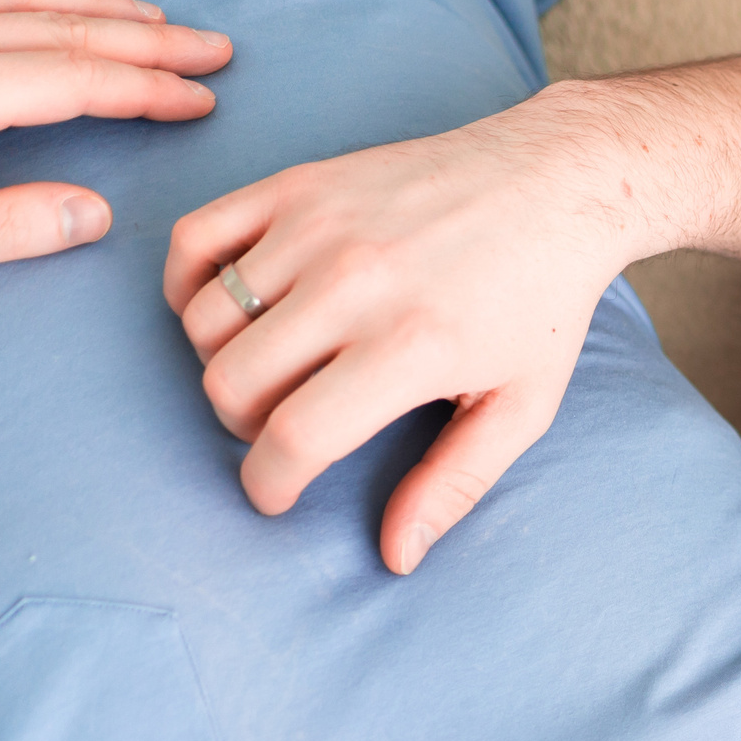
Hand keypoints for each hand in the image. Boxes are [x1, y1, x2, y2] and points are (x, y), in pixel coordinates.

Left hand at [0, 0, 229, 265]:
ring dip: (101, 8)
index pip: (73, 80)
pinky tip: (68, 3)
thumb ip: (4, 226)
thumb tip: (93, 216)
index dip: (146, 89)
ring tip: (156, 19)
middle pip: (63, 31)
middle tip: (211, 48)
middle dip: (148, 41)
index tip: (200, 100)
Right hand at [163, 88, 633, 572]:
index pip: (294, 436)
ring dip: (221, 363)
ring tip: (273, 373)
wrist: (551, 185)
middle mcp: (354, 283)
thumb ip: (455, 484)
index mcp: (411, 346)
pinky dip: (189, 285)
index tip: (276, 495)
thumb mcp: (521, 406)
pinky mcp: (296, 184)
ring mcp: (317, 227)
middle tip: (285, 428)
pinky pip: (194, 241)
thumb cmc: (540, 304)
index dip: (269, 484)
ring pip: (204, 320)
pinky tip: (233, 311)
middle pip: (232, 382)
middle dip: (244, 427)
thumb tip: (397, 556)